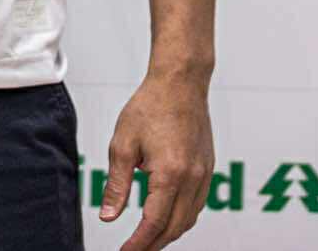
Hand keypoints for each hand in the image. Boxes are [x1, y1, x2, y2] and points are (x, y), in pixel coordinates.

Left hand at [99, 75, 213, 250]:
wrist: (180, 83)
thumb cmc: (150, 106)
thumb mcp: (123, 145)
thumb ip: (117, 185)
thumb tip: (109, 217)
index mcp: (170, 174)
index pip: (153, 223)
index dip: (138, 244)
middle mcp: (192, 179)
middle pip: (174, 228)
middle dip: (153, 245)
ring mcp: (204, 174)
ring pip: (189, 219)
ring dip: (168, 234)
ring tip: (147, 240)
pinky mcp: (208, 169)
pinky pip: (197, 205)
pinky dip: (181, 218)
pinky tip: (167, 218)